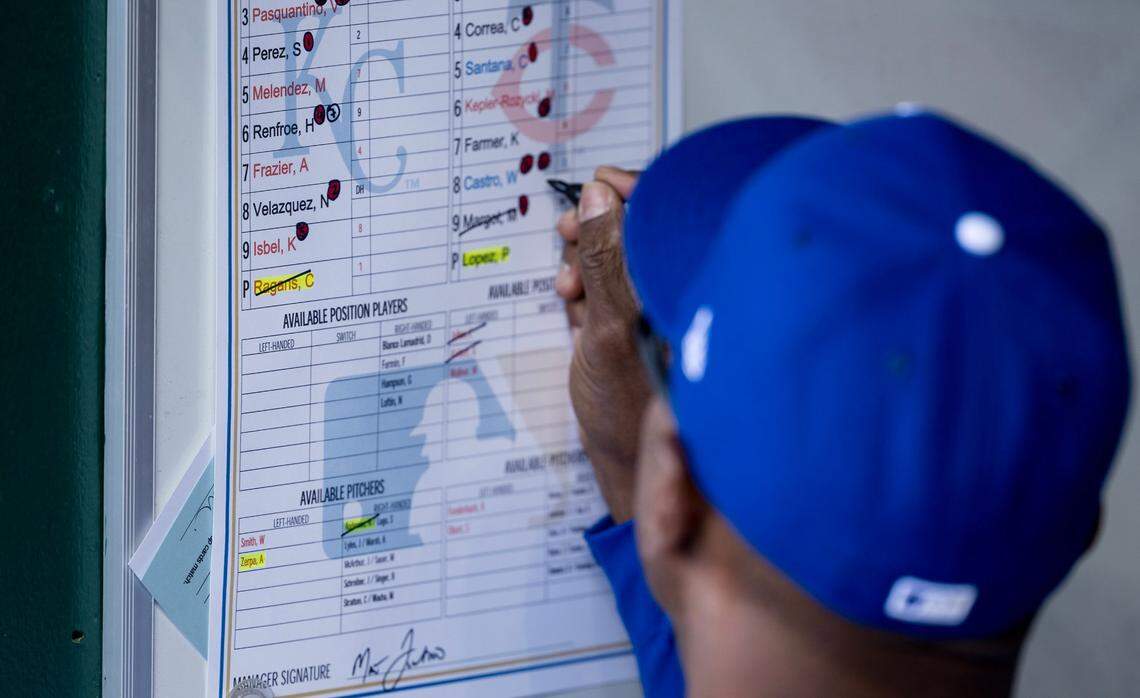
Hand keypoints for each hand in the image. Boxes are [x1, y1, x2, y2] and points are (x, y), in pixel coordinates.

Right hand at [556, 166, 648, 522]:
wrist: (621, 460)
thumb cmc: (628, 405)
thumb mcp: (607, 326)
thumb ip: (603, 259)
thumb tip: (598, 197)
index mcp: (682, 285)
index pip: (667, 214)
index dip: (631, 190)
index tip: (598, 182)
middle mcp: (670, 291)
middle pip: (632, 229)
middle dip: (593, 230)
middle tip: (566, 234)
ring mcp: (648, 307)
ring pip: (610, 256)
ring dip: (581, 261)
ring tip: (569, 288)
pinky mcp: (627, 323)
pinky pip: (600, 285)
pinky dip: (581, 289)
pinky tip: (572, 307)